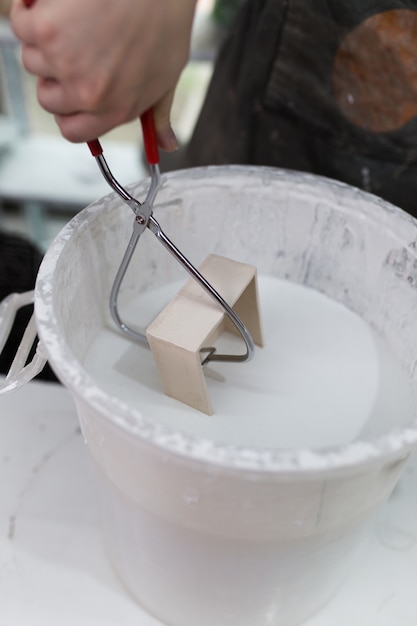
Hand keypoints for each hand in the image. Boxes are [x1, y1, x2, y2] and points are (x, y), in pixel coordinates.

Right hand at [11, 0, 196, 146]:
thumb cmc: (165, 23)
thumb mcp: (168, 78)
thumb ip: (159, 115)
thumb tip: (167, 145)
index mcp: (116, 110)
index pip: (73, 132)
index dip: (67, 111)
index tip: (70, 92)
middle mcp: (89, 94)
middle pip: (47, 99)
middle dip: (54, 75)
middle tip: (74, 47)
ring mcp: (65, 64)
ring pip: (33, 61)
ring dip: (44, 41)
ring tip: (75, 20)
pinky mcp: (46, 31)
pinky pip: (22, 26)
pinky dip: (31, 11)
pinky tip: (55, 3)